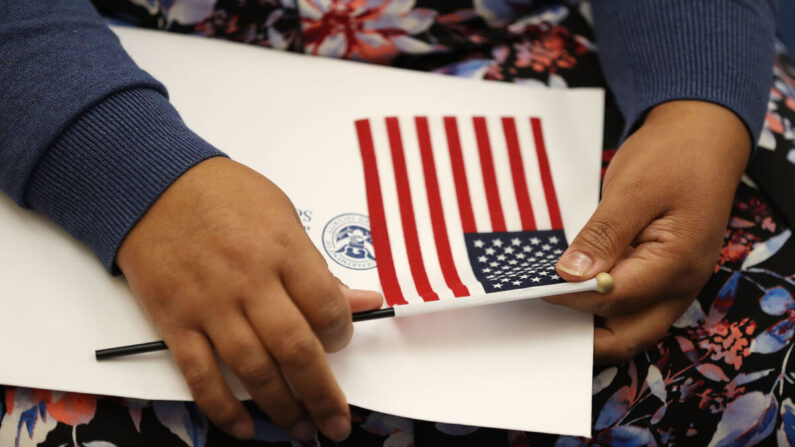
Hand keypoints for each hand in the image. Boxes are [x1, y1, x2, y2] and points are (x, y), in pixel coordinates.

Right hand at [116, 157, 381, 440]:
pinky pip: (200, 374)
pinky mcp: (176, 321)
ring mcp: (210, 305)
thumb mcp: (284, 217)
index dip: (342, 334)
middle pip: (295, 349)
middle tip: (336, 423)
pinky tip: (243, 426)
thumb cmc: (224, 196)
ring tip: (301, 430)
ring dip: (281, 407)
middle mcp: (249, 282)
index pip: (326, 307)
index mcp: (283, 251)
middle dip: (322, 394)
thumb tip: (362, 300)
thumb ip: (319, 267)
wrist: (153, 185)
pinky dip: (222, 407)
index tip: (341, 342)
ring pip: (252, 370)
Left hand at [545, 101, 750, 362]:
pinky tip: (572, 288)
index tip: (536, 284)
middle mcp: (680, 286)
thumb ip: (603, 235)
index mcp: (677, 264)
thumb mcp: (634, 189)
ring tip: (551, 301)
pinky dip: (600, 306)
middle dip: (582, 335)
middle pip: (627, 338)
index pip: (614, 299)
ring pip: (629, 328)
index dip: (572, 296)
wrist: (704, 136)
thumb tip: (571, 275)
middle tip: (541, 309)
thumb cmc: (673, 156)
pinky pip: (630, 307)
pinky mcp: (661, 277)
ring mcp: (673, 286)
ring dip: (590, 323)